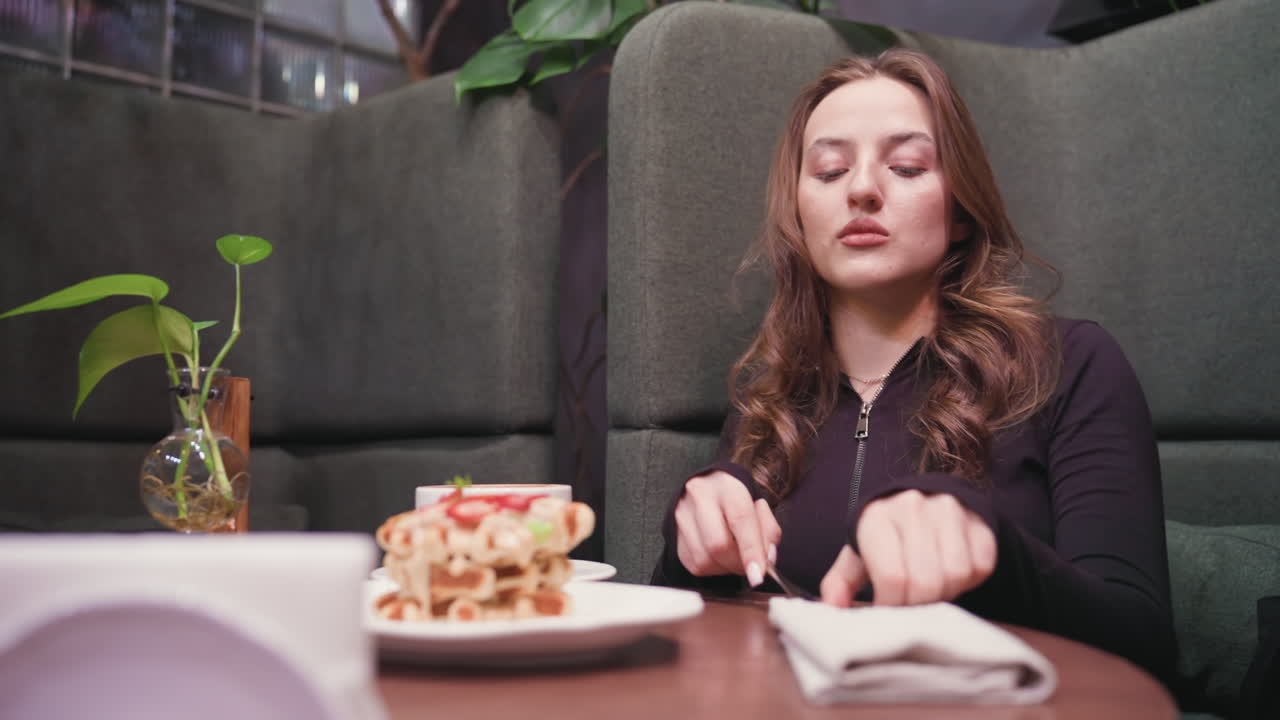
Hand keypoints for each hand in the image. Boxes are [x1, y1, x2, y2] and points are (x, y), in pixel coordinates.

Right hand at [675, 470, 781, 586]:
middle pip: (718, 544)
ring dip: (726, 568)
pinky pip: (696, 565)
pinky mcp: (673, 535)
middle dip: (739, 564)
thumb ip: (768, 532)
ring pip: (705, 560)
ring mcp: (682, 516)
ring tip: (735, 556)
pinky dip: (714, 568)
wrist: (706, 488)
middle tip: (751, 566)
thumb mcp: (758, 507)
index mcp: (726, 486)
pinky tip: (720, 556)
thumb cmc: (736, 500)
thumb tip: (766, 559)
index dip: (751, 550)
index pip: (740, 519)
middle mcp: (699, 498)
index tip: (759, 574)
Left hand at [820, 489, 995, 606]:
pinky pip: (981, 566)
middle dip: (918, 605)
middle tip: (911, 605)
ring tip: (930, 588)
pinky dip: (969, 581)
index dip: (892, 605)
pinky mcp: (978, 521)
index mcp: (878, 517)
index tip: (888, 611)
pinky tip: (951, 574)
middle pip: (926, 581)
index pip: (892, 577)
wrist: (920, 501)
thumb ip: (840, 582)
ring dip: (945, 593)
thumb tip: (833, 606)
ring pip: (955, 575)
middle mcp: (913, 508)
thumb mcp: (856, 555)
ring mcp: (950, 511)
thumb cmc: (884, 538)